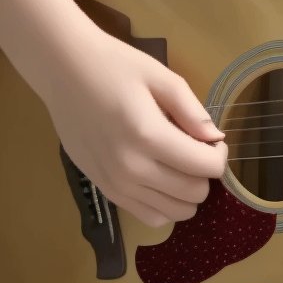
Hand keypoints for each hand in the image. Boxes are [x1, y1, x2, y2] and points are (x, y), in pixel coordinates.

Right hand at [40, 26, 227, 228]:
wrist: (63, 72)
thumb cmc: (114, 66)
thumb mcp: (161, 77)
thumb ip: (192, 111)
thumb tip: (215, 138)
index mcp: (149, 136)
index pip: (206, 168)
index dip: (219, 155)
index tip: (212, 139)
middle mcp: (132, 169)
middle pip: (194, 194)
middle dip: (205, 173)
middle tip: (194, 148)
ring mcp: (116, 184)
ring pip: (174, 213)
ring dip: (186, 191)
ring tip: (177, 163)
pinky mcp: (104, 190)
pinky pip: (148, 216)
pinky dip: (164, 203)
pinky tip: (160, 177)